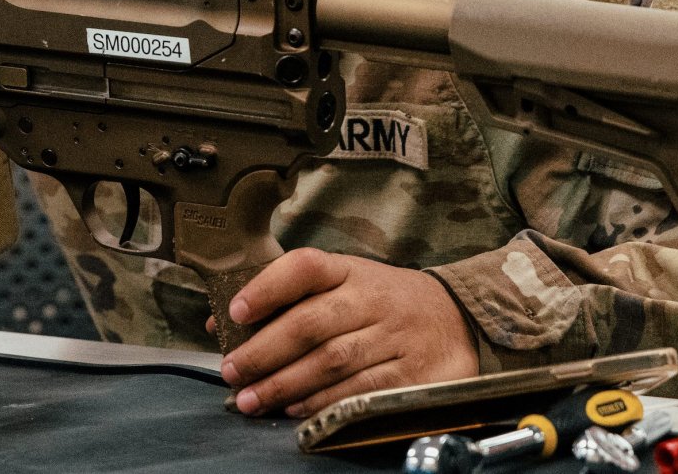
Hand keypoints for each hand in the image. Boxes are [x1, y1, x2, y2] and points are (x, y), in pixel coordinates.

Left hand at [218, 248, 476, 417]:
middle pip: (311, 323)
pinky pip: (360, 390)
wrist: (456, 318)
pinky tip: (295, 409)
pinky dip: (323, 402)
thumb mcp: (342, 284)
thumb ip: (284, 298)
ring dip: (286, 383)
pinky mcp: (411, 373)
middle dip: (265, 351)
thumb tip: (221, 323)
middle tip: (232, 371)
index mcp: (349, 271)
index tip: (234, 311)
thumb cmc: (379, 302)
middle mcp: (372, 299)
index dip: (267, 287)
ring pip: (332, 361)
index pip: (304, 267)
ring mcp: (394, 336)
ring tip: (252, 398)